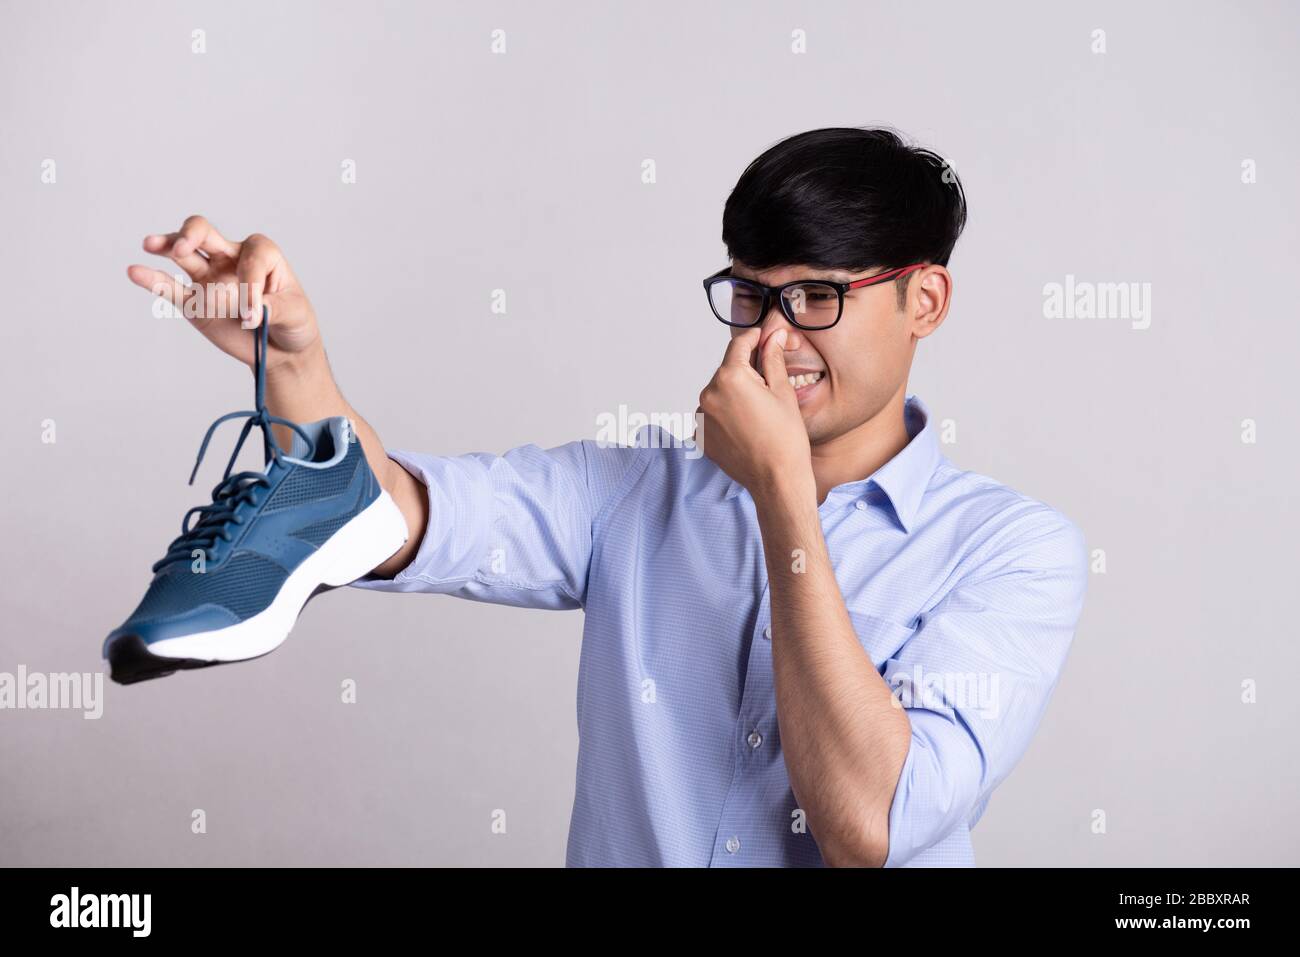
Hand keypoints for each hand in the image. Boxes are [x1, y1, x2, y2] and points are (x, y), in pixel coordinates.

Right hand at [127, 215, 319, 372]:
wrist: (281, 349)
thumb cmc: (293, 322)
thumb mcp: (295, 314)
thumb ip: (274, 308)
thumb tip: (250, 311)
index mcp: (261, 254)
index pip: (250, 257)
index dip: (250, 285)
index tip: (255, 315)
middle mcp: (231, 258)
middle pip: (205, 233)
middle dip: (192, 233)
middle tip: (184, 246)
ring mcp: (209, 277)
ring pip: (183, 254)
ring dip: (166, 246)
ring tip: (150, 244)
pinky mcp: (195, 302)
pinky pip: (171, 288)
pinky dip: (153, 280)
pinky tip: (135, 272)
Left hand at [696, 327, 814, 501]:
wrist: (777, 480)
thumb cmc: (785, 439)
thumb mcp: (782, 392)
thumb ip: (772, 358)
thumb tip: (772, 336)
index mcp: (730, 378)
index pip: (738, 346)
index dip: (753, 339)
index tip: (762, 338)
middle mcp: (708, 394)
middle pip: (727, 371)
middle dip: (745, 372)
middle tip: (768, 386)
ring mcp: (701, 416)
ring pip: (719, 393)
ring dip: (734, 394)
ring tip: (757, 414)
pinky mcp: (699, 435)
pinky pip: (712, 415)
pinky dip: (725, 415)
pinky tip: (745, 427)